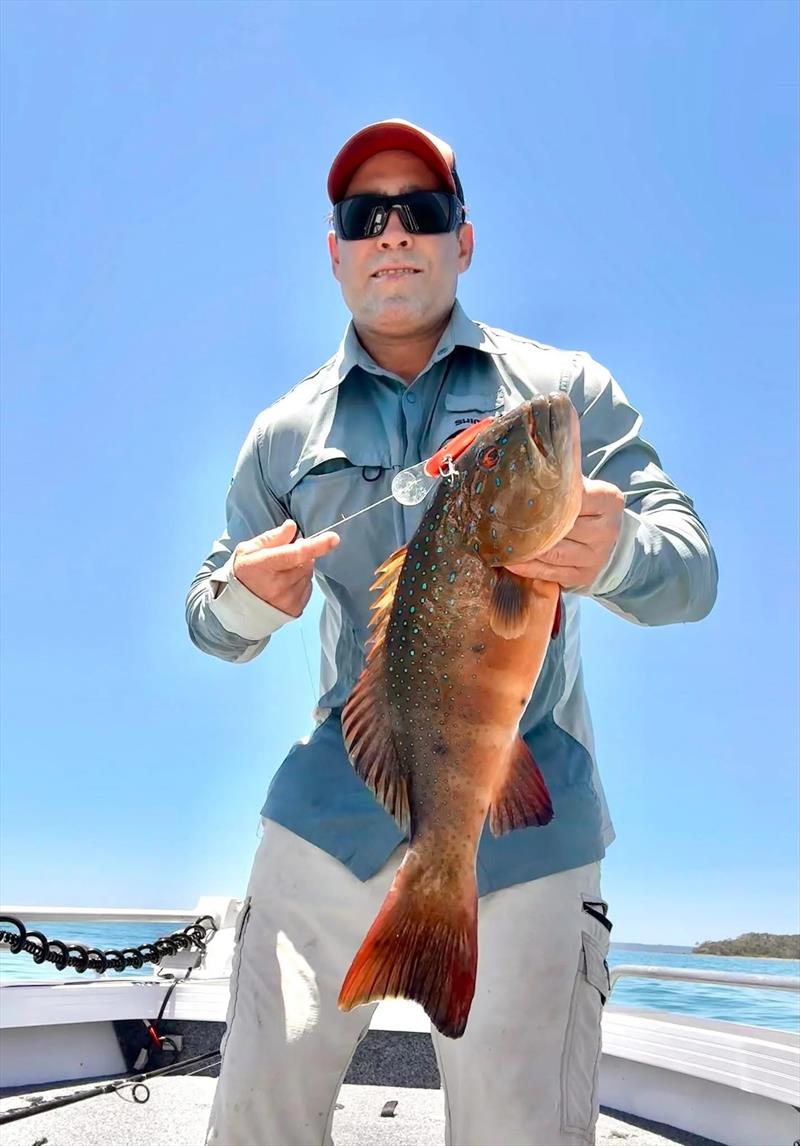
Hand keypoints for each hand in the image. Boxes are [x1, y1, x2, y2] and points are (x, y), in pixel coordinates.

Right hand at [232, 520, 339, 616]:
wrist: (235, 608)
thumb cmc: (242, 574)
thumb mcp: (248, 550)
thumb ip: (272, 538)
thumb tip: (292, 527)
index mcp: (262, 566)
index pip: (295, 554)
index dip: (317, 545)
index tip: (333, 539)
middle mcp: (276, 586)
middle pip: (306, 562)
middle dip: (302, 555)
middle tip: (285, 556)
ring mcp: (286, 600)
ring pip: (308, 575)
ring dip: (301, 569)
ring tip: (281, 573)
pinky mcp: (294, 610)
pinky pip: (308, 588)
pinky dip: (301, 582)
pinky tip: (285, 584)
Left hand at [506, 479, 623, 589]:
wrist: (607, 539)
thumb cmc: (585, 508)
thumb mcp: (583, 488)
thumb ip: (562, 480)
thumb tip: (529, 462)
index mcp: (609, 501)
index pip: (573, 496)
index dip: (546, 497)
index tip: (519, 492)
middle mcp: (606, 530)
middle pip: (562, 527)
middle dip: (531, 523)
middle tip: (502, 517)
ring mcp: (596, 556)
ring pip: (554, 553)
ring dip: (526, 548)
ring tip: (502, 541)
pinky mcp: (584, 576)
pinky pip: (550, 573)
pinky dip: (528, 567)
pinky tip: (510, 560)